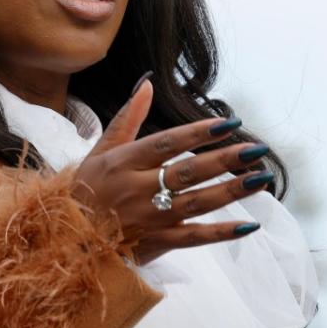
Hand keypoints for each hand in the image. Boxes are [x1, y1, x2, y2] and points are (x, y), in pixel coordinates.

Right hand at [71, 76, 272, 265]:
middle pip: (187, 172)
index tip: (229, 123)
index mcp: (123, 162)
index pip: (168, 143)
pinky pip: (193, 238)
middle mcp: (136, 189)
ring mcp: (148, 218)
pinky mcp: (156, 243)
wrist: (65, 240)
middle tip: (257, 149)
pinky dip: (220, 233)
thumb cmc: (85, 190)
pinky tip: (248, 225)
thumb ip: (127, 118)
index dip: (199, 133)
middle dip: (225, 160)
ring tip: (260, 179)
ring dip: (230, 191)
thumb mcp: (100, 151)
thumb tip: (146, 84)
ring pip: (195, 203)